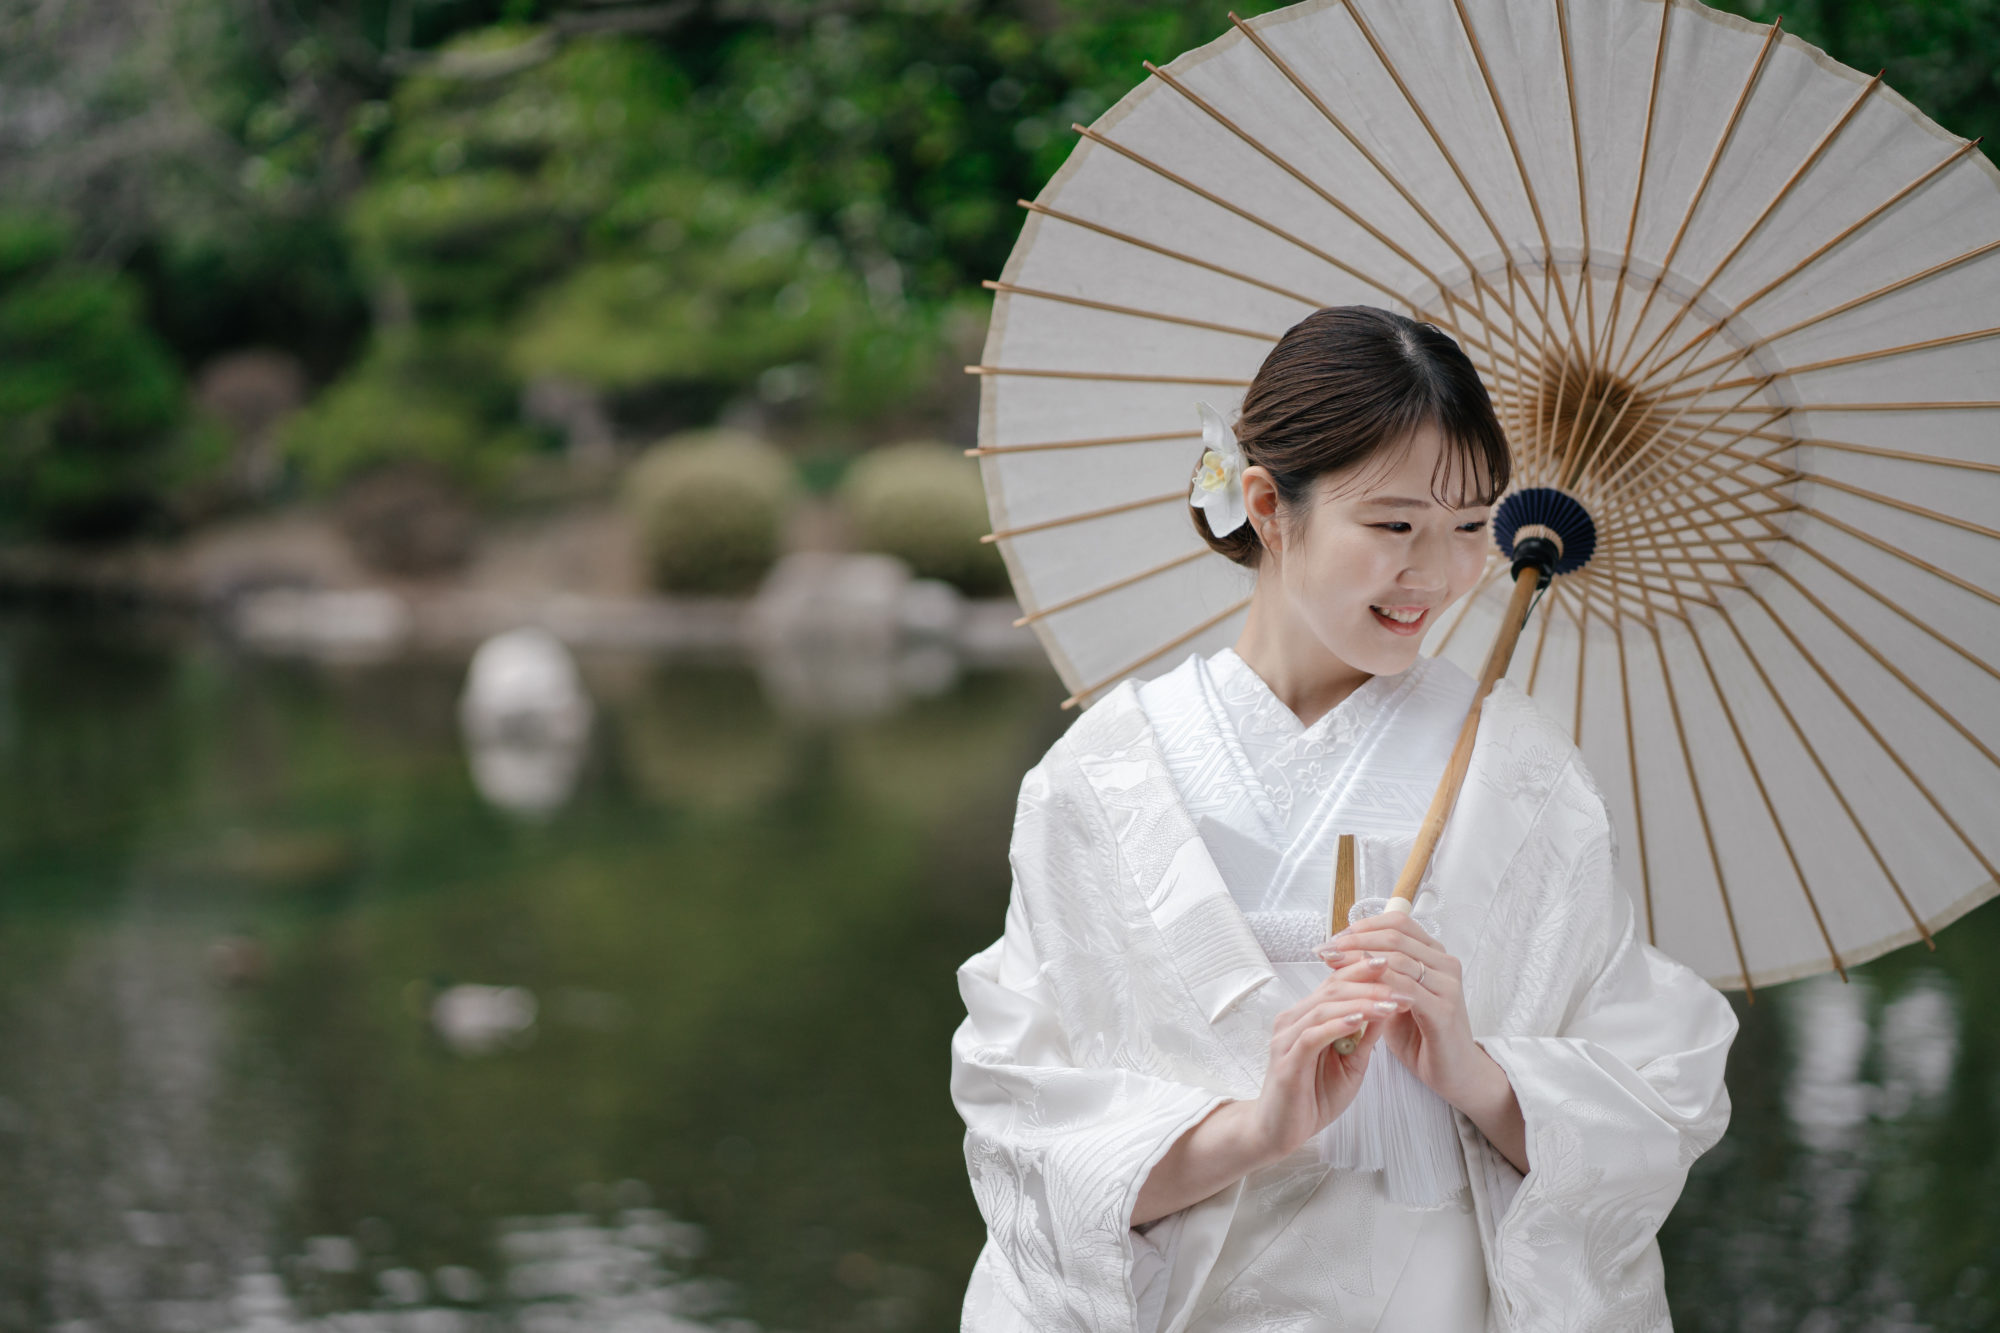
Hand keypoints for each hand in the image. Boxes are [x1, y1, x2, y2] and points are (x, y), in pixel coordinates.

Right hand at [1243, 966, 1410, 1160]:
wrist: (1278, 1132)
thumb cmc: (1313, 1098)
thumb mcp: (1351, 1065)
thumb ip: (1365, 1037)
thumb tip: (1389, 1008)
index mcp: (1308, 1017)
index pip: (1338, 983)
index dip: (1367, 971)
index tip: (1400, 965)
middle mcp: (1293, 1020)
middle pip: (1332, 987)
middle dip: (1369, 981)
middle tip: (1401, 977)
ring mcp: (1287, 1038)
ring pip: (1325, 1007)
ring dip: (1361, 1002)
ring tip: (1389, 1000)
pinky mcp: (1286, 1060)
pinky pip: (1313, 1035)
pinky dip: (1338, 1024)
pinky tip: (1360, 1020)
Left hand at [1317, 911, 1494, 1112]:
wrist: (1455, 1072)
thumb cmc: (1422, 1035)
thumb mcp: (1395, 998)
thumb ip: (1379, 975)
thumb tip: (1341, 954)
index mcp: (1435, 955)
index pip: (1398, 923)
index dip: (1364, 926)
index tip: (1335, 938)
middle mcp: (1445, 964)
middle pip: (1395, 936)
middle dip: (1355, 941)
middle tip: (1326, 950)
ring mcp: (1448, 986)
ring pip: (1398, 959)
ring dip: (1359, 960)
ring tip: (1332, 966)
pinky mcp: (1444, 1011)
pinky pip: (1405, 989)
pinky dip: (1377, 986)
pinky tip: (1354, 990)